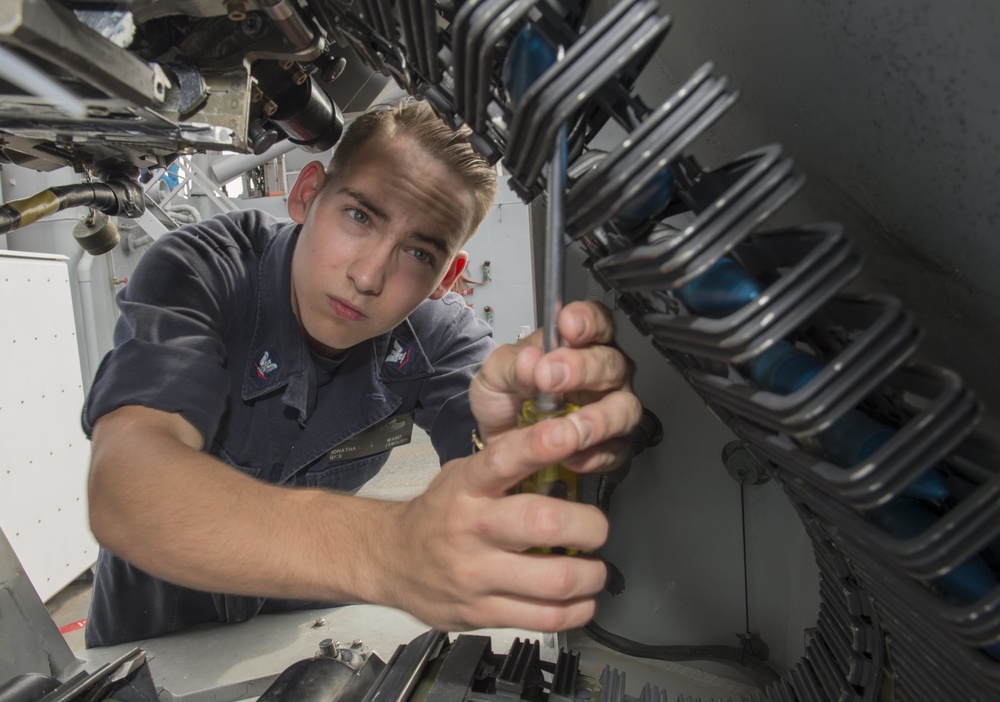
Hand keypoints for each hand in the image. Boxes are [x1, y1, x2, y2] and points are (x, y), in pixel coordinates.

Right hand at [369, 301, 641, 631]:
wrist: (390, 559)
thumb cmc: (439, 512)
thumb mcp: (461, 477)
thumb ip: (507, 466)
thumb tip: (565, 446)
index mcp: (466, 487)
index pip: (503, 460)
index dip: (541, 445)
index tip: (571, 432)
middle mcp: (471, 528)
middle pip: (542, 523)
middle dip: (589, 526)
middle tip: (598, 529)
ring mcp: (475, 575)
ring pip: (553, 579)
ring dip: (591, 575)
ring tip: (596, 570)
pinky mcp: (481, 613)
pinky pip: (544, 618)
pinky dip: (577, 610)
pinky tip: (580, 599)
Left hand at [469, 300, 639, 473]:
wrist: (495, 439)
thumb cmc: (504, 397)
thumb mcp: (494, 374)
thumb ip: (512, 365)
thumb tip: (530, 360)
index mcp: (578, 345)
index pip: (597, 322)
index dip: (588, 321)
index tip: (568, 326)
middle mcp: (602, 375)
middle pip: (613, 363)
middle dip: (583, 369)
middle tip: (550, 378)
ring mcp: (611, 412)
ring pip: (625, 409)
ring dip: (598, 418)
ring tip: (569, 427)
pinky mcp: (610, 448)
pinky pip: (615, 451)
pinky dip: (593, 456)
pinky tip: (569, 455)